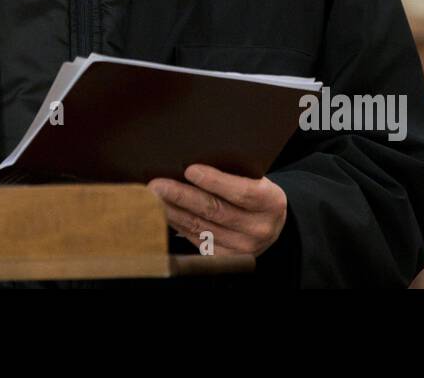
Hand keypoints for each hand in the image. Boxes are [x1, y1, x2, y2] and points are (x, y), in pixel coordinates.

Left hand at [147, 164, 287, 256]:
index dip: (215, 181)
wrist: (270, 224)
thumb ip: (234, 173)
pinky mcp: (225, 257)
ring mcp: (242, 247)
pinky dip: (177, 223)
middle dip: (182, 196)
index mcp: (271, 202)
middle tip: (157, 185)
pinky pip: (195, 238)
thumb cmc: (257, 193)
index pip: (241, 192)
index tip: (189, 170)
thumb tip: (192, 166)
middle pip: (214, 210)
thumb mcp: (257, 179)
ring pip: (200, 226)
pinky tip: (163, 211)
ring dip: (172, 211)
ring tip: (152, 197)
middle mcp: (258, 228)